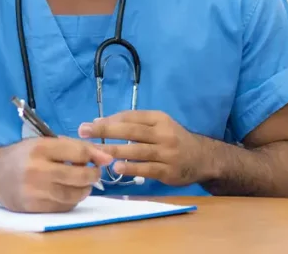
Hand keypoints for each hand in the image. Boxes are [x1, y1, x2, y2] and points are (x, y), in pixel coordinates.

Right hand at [0, 136, 112, 212]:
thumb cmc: (23, 155)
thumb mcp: (44, 143)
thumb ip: (73, 147)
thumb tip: (105, 157)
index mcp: (40, 148)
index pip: (78, 152)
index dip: (96, 156)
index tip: (105, 159)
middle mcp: (37, 169)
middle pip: (79, 175)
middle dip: (92, 174)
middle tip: (93, 173)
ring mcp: (34, 190)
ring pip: (73, 194)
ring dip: (84, 189)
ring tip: (82, 183)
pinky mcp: (33, 206)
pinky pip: (63, 206)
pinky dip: (71, 200)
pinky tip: (68, 192)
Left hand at [78, 110, 208, 185]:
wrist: (203, 158)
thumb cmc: (174, 140)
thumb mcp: (159, 126)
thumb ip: (136, 124)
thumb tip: (103, 123)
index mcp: (159, 119)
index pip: (131, 117)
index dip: (110, 120)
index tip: (91, 124)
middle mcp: (163, 133)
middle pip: (131, 130)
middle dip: (105, 130)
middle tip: (84, 131)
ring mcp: (166, 152)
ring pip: (137, 150)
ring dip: (114, 150)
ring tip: (95, 151)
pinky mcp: (168, 170)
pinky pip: (146, 168)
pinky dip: (131, 168)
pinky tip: (117, 168)